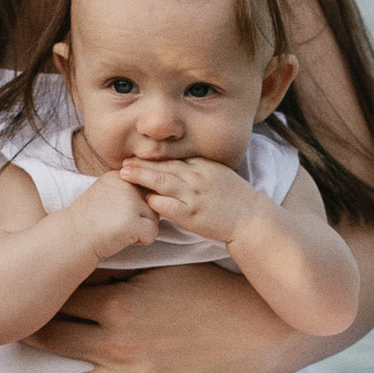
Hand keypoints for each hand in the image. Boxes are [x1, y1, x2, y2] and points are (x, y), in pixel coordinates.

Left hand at [0, 260, 295, 372]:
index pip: (59, 302)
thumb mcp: (159, 267)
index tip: (14, 300)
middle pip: (55, 342)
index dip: (34, 301)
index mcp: (117, 305)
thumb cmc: (206, 287)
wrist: (249, 326)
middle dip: (25, 339)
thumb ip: (117, 270)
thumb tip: (79, 262)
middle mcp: (118, 344)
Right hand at [75, 171, 163, 262]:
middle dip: (142, 215)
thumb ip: (127, 189)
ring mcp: (130, 203)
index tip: (117, 212)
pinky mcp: (132, 222)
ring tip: (121, 230)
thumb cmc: (89, 220)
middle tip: (120, 223)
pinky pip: (152, 233)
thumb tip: (155, 195)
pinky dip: (142, 241)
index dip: (136, 204)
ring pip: (154, 217)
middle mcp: (126, 185)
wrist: (72, 238)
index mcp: (119, 176)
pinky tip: (124, 239)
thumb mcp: (105, 193)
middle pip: (152, 201)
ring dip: (143, 228)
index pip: (145, 187)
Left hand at [120, 156, 250, 244]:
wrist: (250, 218)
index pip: (173, 157)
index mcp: (203, 165)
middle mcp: (197, 177)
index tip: (137, 154)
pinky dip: (155, 201)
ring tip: (125, 174)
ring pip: (162, 182)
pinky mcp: (192, 215)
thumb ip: (197, 168)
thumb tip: (176, 164)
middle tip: (123, 161)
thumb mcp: (218, 173)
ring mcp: (194, 196)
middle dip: (142, 164)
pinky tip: (143, 198)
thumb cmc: (234, 197)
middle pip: (164, 167)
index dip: (153, 156)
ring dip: (142, 177)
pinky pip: (168, 206)